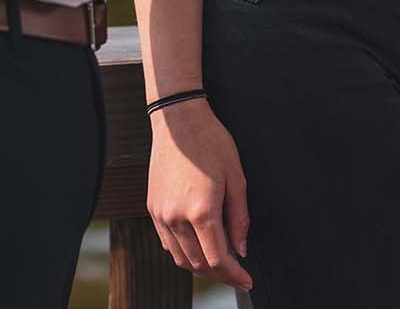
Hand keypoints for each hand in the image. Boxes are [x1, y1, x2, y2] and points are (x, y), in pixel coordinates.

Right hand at [147, 100, 251, 290]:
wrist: (178, 121)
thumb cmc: (211, 142)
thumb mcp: (236, 176)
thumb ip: (239, 216)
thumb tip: (241, 248)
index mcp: (201, 211)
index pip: (217, 259)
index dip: (234, 274)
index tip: (247, 279)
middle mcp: (177, 219)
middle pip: (198, 264)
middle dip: (219, 273)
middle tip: (237, 273)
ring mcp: (161, 215)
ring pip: (180, 258)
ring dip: (200, 266)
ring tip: (219, 262)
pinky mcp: (152, 209)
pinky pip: (167, 243)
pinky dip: (183, 252)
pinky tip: (198, 246)